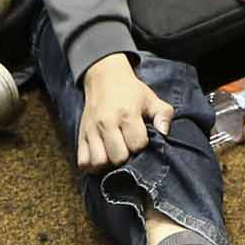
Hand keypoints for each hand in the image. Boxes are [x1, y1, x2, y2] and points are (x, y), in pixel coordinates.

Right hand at [78, 53, 174, 171]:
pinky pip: (82, 162)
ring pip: (98, 162)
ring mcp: (91, 131)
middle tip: (128, 149)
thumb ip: (163, 115)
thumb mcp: (151, 99)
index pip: (137, 144)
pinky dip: (92, 165)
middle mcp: (107, 123)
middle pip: (118, 157)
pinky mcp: (80, 136)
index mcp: (127, 114)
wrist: (105, 79)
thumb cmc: (131, 92)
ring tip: (115, 155)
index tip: (141, 139)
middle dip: (127, 157)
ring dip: (109, 164)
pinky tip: (102, 157)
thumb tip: (164, 133)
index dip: (142, 146)